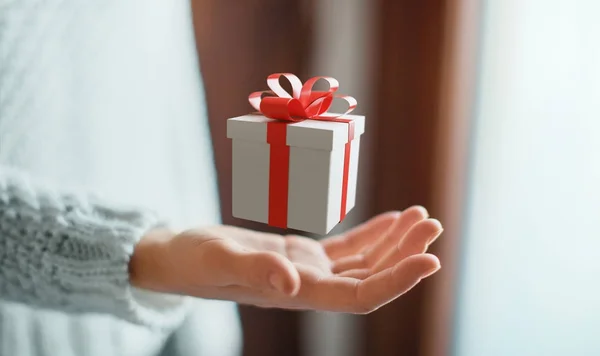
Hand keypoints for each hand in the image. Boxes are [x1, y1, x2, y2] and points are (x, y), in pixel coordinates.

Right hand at [130, 206, 441, 312]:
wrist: (179, 258)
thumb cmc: (193, 260)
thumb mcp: (219, 259)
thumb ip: (253, 271)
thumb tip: (292, 284)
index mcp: (298, 294)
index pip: (360, 296)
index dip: (398, 281)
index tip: (429, 259)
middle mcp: (310, 287)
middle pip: (372, 277)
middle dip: (405, 253)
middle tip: (431, 222)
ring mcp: (308, 272)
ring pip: (364, 263)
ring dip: (394, 241)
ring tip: (420, 216)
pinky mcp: (302, 256)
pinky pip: (346, 249)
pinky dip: (372, 234)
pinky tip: (392, 219)